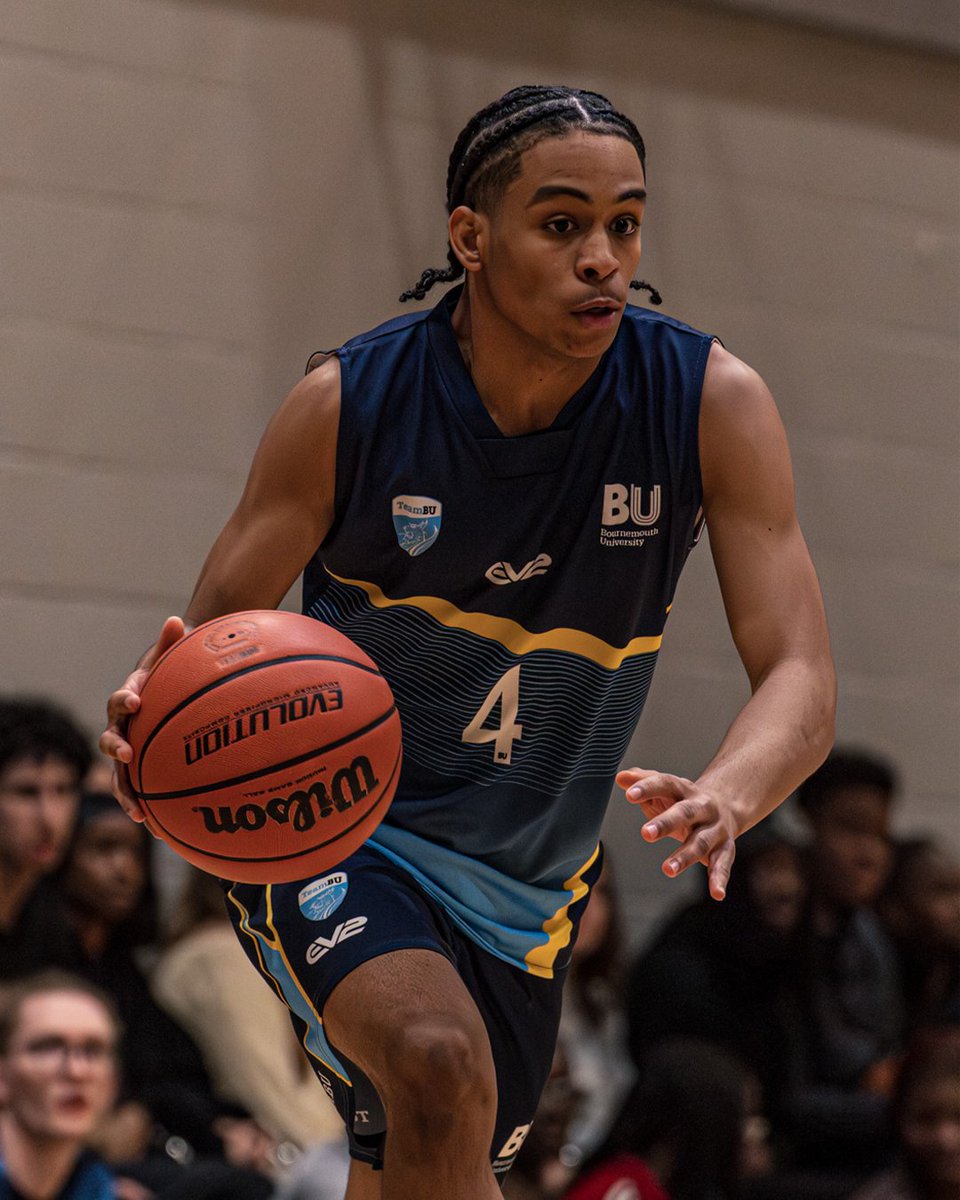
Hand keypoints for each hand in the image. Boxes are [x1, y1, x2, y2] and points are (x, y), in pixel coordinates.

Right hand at [99, 616, 185, 821]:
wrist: (171, 687)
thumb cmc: (173, 671)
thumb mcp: (173, 656)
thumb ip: (173, 641)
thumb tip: (179, 618)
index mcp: (129, 698)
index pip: (120, 699)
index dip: (125, 699)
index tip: (136, 701)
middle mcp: (123, 726)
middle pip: (110, 740)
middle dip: (117, 748)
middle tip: (129, 754)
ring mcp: (130, 748)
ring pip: (119, 773)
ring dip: (125, 791)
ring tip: (137, 812)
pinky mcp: (141, 768)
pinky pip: (139, 789)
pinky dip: (145, 807)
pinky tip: (159, 830)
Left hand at [616, 767, 737, 900]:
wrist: (727, 805)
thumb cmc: (683, 800)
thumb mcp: (665, 788)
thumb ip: (643, 781)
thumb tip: (620, 777)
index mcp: (684, 789)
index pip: (666, 784)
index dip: (648, 787)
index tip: (628, 794)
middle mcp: (703, 806)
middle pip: (685, 813)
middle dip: (666, 822)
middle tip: (645, 833)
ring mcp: (715, 827)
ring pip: (701, 841)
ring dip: (686, 856)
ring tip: (667, 869)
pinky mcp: (726, 847)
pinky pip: (723, 864)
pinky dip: (720, 879)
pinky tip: (717, 894)